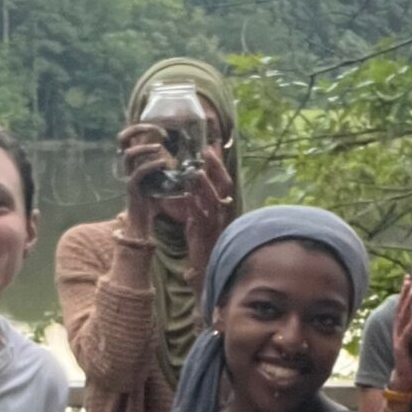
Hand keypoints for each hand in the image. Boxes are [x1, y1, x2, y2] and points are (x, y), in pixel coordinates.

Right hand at [117, 121, 183, 227]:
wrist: (143, 223)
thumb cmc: (154, 202)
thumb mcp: (162, 180)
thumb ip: (169, 167)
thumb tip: (188, 156)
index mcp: (134, 161)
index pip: (127, 137)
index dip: (139, 128)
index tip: (159, 127)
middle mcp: (128, 166)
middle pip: (122, 139)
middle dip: (137, 130)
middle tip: (155, 129)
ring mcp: (129, 177)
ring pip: (128, 155)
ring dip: (144, 148)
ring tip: (159, 147)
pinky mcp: (133, 189)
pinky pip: (138, 173)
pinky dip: (150, 165)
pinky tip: (163, 164)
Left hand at [182, 146, 234, 271]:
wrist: (204, 265)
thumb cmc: (202, 239)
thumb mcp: (199, 214)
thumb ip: (197, 197)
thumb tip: (192, 179)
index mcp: (221, 205)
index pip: (223, 180)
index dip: (217, 164)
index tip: (209, 147)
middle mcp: (222, 211)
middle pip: (224, 185)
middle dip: (216, 167)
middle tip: (206, 151)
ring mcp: (215, 221)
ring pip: (214, 199)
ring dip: (206, 185)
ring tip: (197, 172)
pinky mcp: (204, 232)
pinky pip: (201, 216)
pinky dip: (195, 204)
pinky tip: (187, 195)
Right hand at [387, 281, 411, 393]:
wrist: (404, 379)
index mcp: (402, 329)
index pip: (403, 307)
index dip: (405, 293)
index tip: (409, 279)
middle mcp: (397, 331)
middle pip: (400, 308)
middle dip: (403, 293)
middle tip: (408, 279)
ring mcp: (397, 339)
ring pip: (401, 318)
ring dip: (406, 304)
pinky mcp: (401, 348)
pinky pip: (406, 334)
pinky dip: (411, 324)